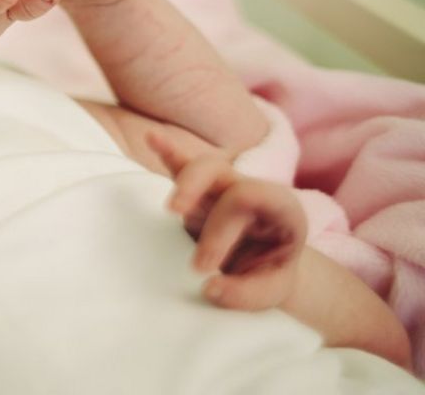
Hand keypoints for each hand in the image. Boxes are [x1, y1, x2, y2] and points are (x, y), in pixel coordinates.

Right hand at [148, 133, 306, 310]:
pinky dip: (167, 152)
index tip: (201, 268)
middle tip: (177, 226)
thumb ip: (246, 294)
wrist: (268, 268)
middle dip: (194, 197)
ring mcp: (222, 188)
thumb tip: (210, 288)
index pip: (247, 197)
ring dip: (181, 181)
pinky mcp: (199, 192)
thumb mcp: (271, 292)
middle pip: (220, 173)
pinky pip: (182, 165)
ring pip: (201, 166)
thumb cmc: (269, 275)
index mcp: (280, 207)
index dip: (220, 230)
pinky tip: (151, 138)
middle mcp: (249, 189)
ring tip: (169, 208)